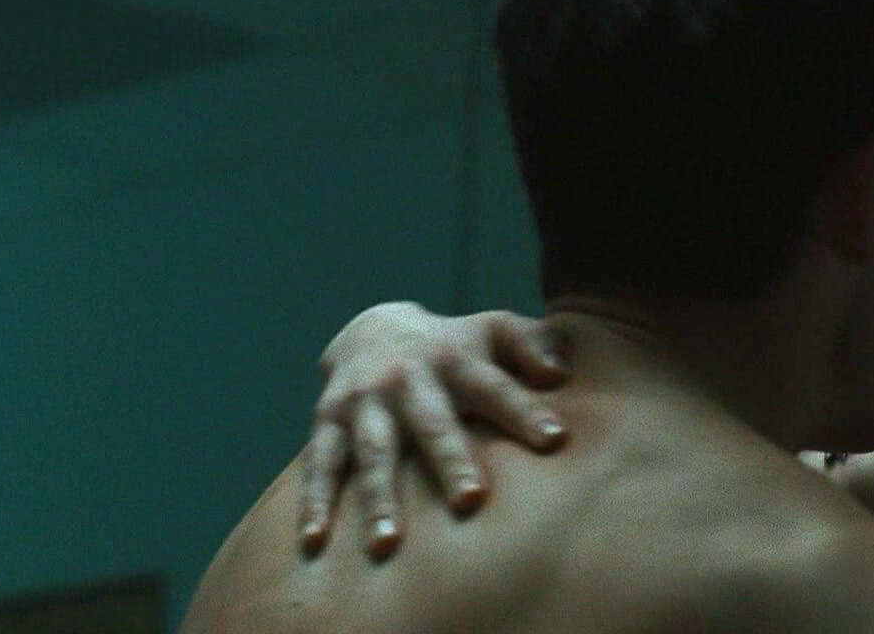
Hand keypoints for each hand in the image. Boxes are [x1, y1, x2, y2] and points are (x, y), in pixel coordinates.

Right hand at [298, 301, 570, 559]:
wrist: (373, 329)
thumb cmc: (456, 347)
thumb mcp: (495, 331)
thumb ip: (532, 346)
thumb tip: (559, 373)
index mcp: (455, 360)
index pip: (496, 387)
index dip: (524, 411)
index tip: (555, 440)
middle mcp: (407, 380)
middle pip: (432, 424)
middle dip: (450, 461)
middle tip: (471, 501)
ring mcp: (363, 403)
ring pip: (372, 452)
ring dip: (378, 497)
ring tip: (387, 544)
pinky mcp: (327, 422)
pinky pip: (321, 465)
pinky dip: (314, 503)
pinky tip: (315, 543)